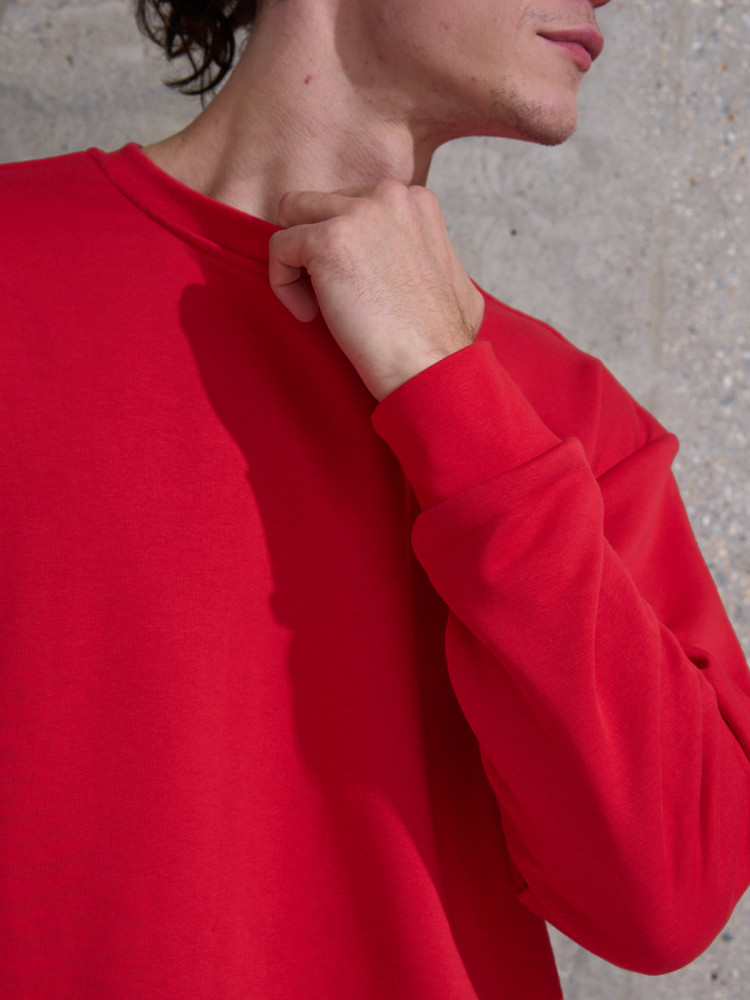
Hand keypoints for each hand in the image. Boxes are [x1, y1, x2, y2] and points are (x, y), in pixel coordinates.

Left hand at [268, 180, 484, 399]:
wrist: (431, 365)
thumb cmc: (440, 338)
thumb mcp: (447, 272)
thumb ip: (420, 249)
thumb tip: (406, 257)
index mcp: (415, 201)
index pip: (352, 201)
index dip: (344, 246)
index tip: (355, 286)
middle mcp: (389, 196)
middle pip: (319, 204)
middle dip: (316, 247)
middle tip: (333, 295)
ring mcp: (358, 213)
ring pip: (293, 216)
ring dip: (297, 261)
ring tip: (318, 305)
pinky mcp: (328, 240)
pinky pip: (279, 247)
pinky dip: (283, 285)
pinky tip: (309, 316)